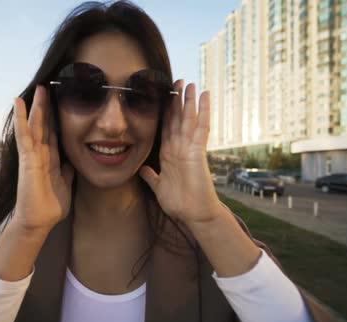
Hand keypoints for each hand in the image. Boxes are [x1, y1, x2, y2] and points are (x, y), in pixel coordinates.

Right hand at [12, 85, 74, 232]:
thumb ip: (67, 172)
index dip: (57, 118)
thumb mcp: (65, 186)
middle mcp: (40, 154)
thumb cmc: (50, 207)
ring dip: (37, 106)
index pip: (54, 133)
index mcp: (50, 159)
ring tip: (39, 87)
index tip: (61, 101)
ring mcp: (32, 155)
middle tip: (49, 86)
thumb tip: (72, 163)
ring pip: (36, 125)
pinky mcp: (27, 159)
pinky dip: (22, 118)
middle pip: (45, 125)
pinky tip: (19, 102)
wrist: (38, 222)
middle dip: (47, 106)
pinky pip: (24, 135)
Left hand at [139, 81, 222, 224]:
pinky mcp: (198, 151)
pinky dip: (203, 111)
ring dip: (189, 101)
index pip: (166, 127)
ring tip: (190, 83)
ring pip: (189, 119)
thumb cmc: (179, 202)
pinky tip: (205, 97)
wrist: (193, 214)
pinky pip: (201, 128)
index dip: (165, 111)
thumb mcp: (158, 186)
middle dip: (177, 100)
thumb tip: (142, 169)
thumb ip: (151, 176)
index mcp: (169, 153)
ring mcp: (190, 148)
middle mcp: (180, 147)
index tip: (163, 95)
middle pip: (178, 118)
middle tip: (177, 80)